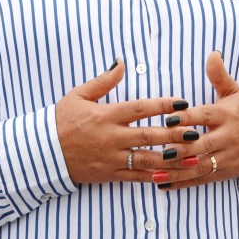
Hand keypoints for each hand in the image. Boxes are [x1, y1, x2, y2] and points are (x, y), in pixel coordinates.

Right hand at [55, 59, 202, 183]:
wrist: (43, 152)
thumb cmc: (61, 120)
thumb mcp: (78, 95)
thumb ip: (103, 80)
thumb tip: (121, 62)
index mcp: (105, 115)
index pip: (140, 109)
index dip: (162, 105)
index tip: (181, 103)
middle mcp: (111, 137)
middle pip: (148, 136)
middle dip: (173, 135)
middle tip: (195, 132)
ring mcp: (112, 158)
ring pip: (147, 159)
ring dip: (171, 159)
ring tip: (191, 156)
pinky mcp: (110, 174)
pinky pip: (136, 176)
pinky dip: (155, 177)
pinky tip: (172, 175)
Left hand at [148, 51, 238, 190]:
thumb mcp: (237, 93)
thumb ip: (220, 76)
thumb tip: (213, 53)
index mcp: (227, 116)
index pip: (205, 116)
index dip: (187, 118)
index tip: (168, 118)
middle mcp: (227, 138)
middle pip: (202, 144)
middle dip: (181, 148)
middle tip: (160, 149)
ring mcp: (226, 158)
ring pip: (200, 165)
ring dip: (178, 169)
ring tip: (156, 171)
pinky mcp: (223, 172)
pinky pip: (201, 179)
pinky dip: (182, 182)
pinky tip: (163, 185)